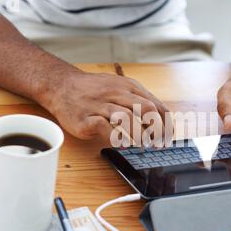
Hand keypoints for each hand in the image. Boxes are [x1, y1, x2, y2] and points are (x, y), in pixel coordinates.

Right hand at [37, 70, 167, 141]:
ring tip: (143, 145)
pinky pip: (104, 128)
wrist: (61, 85)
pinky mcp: (85, 119)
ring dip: (138, 134)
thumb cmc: (94, 90)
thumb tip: (163, 118)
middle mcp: (116, 94)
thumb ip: (140, 99)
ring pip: (126, 118)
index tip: (168, 138)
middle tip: (157, 144)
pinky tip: (121, 144)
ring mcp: (100, 106)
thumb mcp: (120, 87)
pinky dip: (116, 138)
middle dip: (156, 129)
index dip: (165, 124)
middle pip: (145, 109)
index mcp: (129, 87)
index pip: (156, 105)